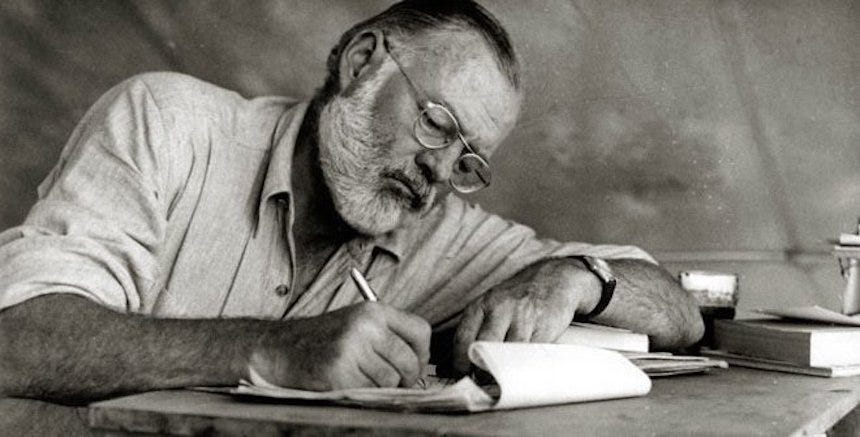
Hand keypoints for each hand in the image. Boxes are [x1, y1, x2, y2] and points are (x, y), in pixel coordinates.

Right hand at [249, 302, 430, 389]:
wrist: (280, 348)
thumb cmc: (323, 339)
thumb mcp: (357, 323)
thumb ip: (388, 335)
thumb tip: (421, 363)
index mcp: (373, 310)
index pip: (421, 331)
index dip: (422, 354)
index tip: (413, 363)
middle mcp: (365, 326)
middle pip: (410, 361)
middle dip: (405, 378)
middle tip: (393, 382)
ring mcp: (352, 350)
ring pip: (391, 381)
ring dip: (381, 388)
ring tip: (362, 379)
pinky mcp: (339, 374)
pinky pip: (369, 393)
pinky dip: (362, 394)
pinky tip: (347, 383)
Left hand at [452, 258, 599, 373]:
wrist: (553, 279)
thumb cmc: (517, 298)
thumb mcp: (490, 307)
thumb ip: (473, 333)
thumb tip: (450, 368)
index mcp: (482, 305)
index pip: (463, 339)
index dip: (460, 364)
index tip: (462, 378)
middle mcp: (500, 308)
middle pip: (484, 347)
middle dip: (481, 371)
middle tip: (482, 383)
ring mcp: (523, 317)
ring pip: (508, 353)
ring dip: (503, 372)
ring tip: (501, 381)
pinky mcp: (544, 327)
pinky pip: (530, 354)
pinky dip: (524, 367)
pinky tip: (521, 370)